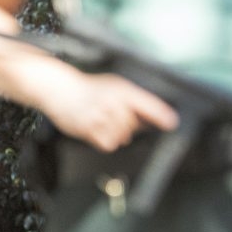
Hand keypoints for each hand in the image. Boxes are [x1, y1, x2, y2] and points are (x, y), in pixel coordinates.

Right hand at [41, 71, 178, 151]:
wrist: (59, 89)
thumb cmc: (91, 88)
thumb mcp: (116, 87)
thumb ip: (135, 102)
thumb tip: (154, 120)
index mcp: (123, 90)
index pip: (147, 104)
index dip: (160, 114)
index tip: (172, 123)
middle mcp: (112, 103)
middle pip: (135, 126)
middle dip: (131, 125)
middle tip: (116, 116)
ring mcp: (100, 117)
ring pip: (123, 136)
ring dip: (118, 133)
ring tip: (105, 120)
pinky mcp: (88, 130)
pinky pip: (109, 144)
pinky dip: (107, 141)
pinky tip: (99, 129)